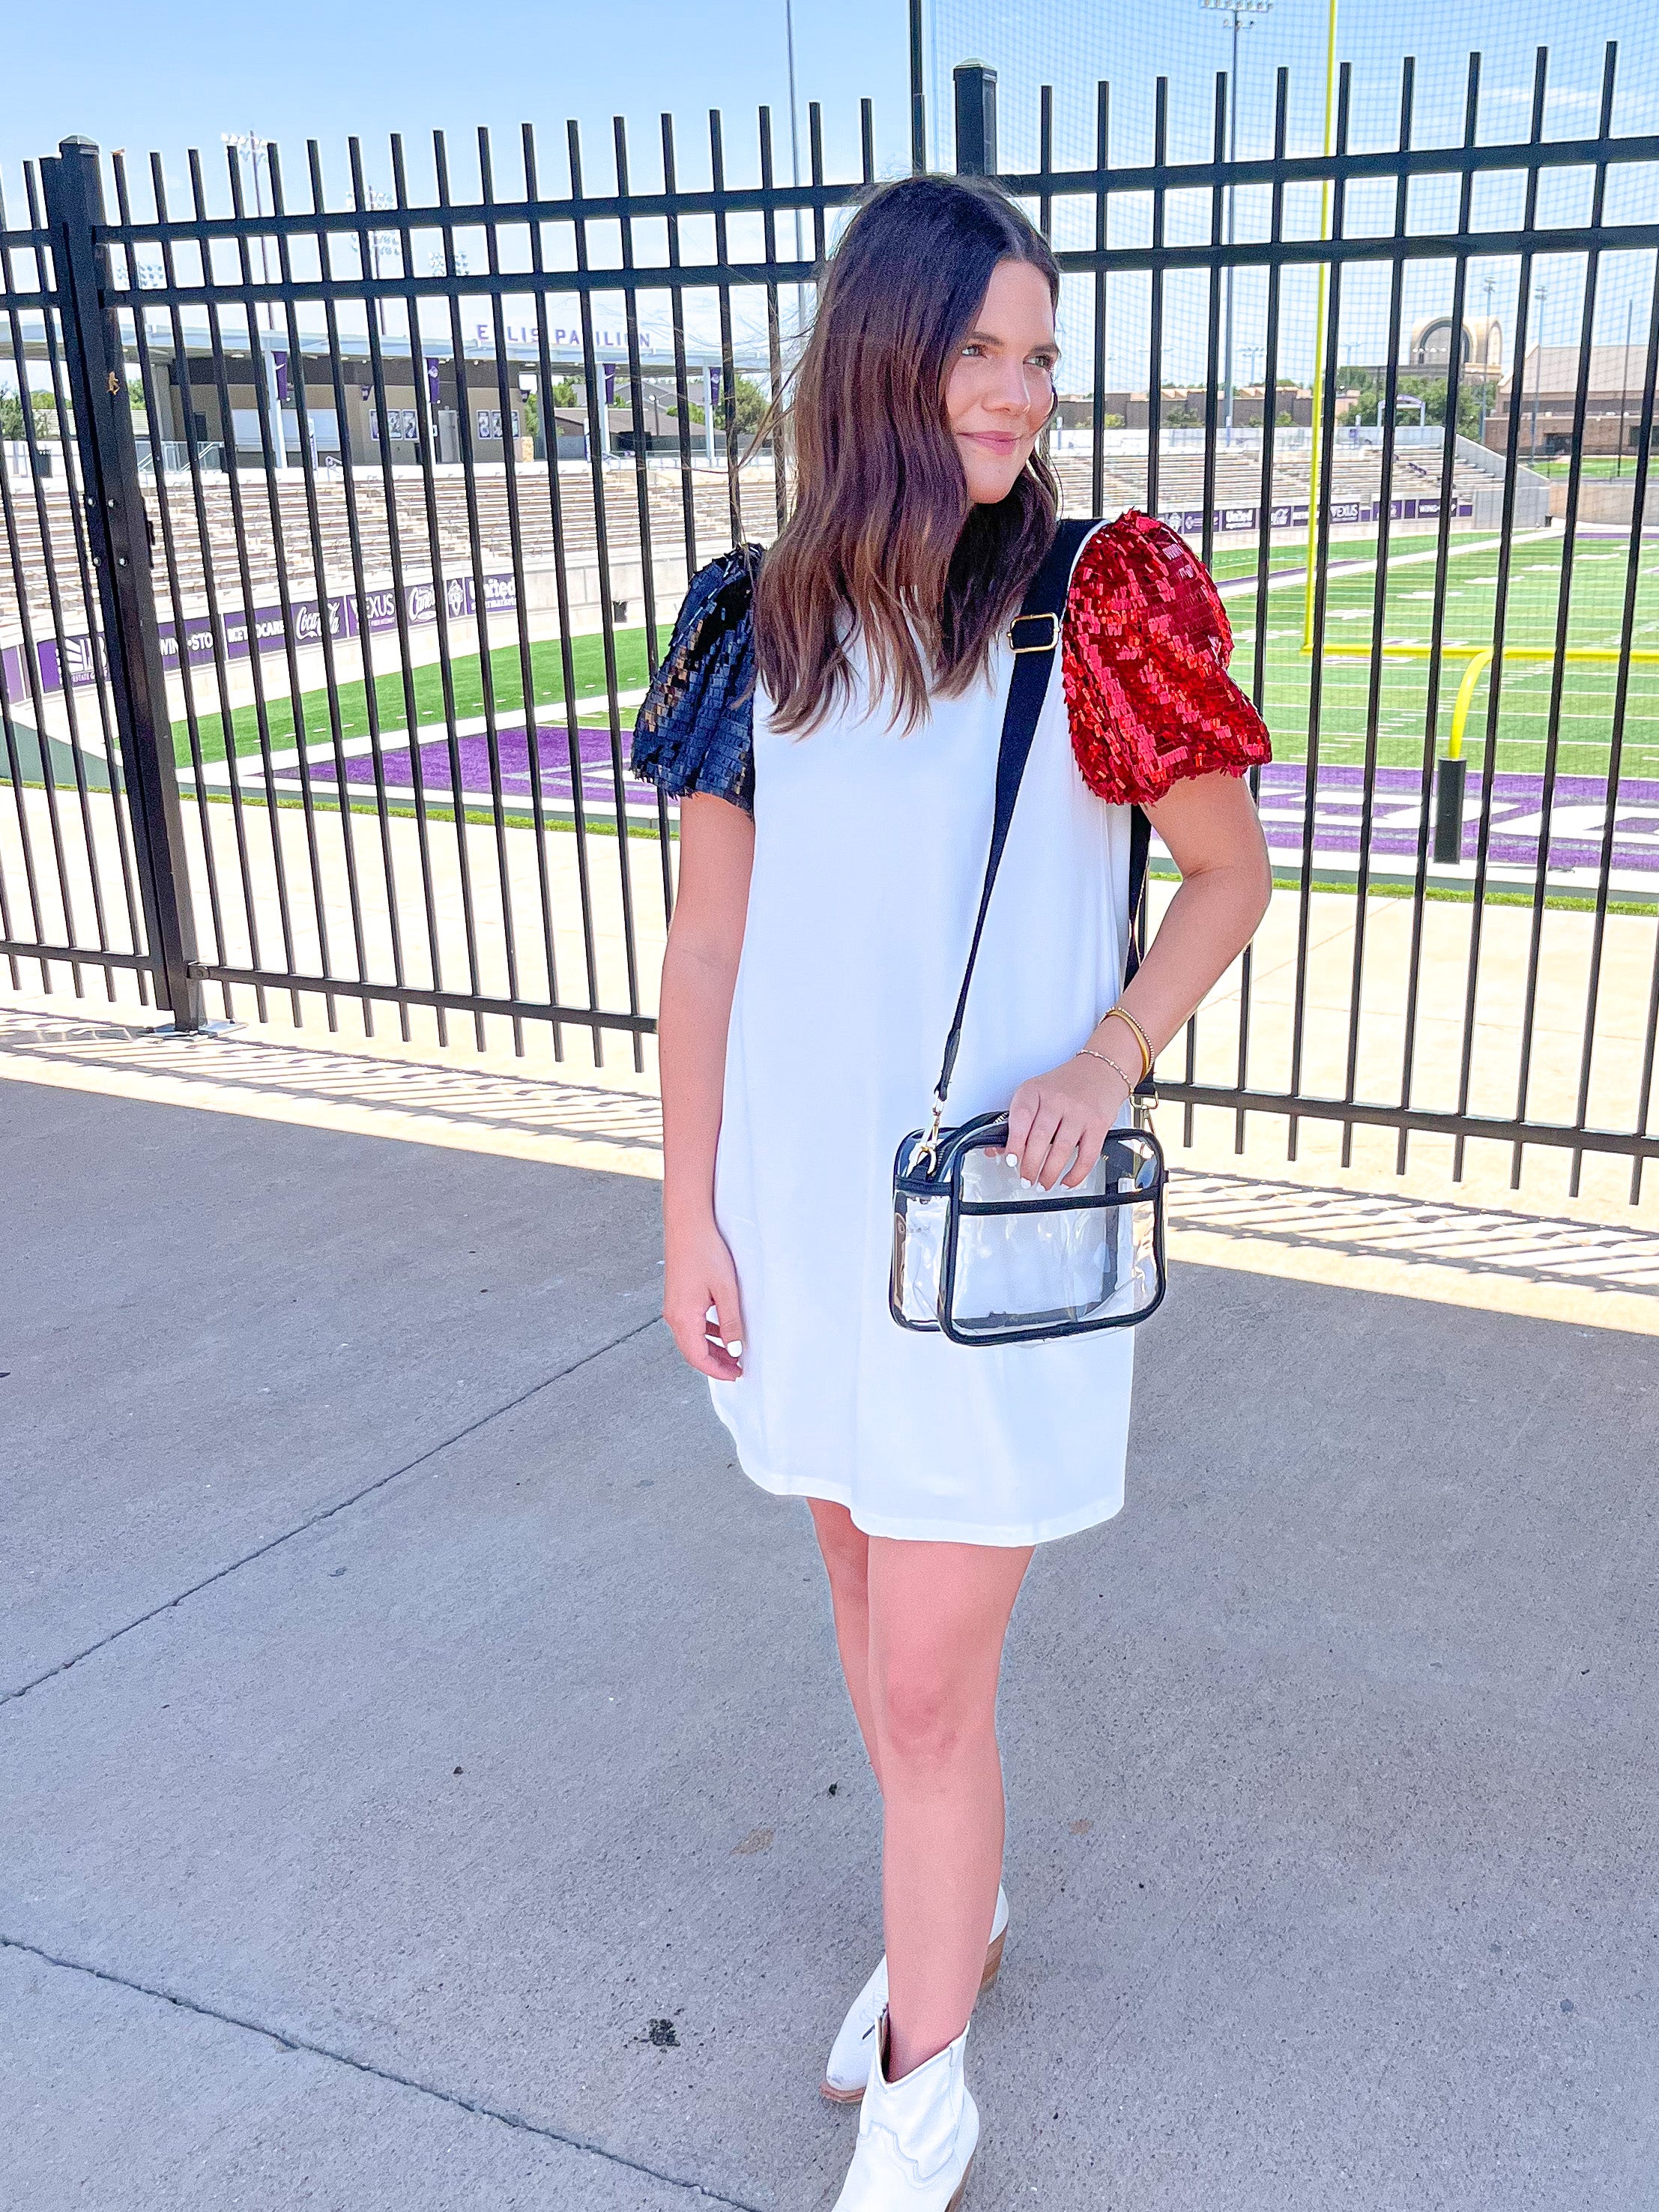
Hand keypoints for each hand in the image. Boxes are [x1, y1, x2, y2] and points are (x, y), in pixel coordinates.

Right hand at [663, 1212, 745, 1379]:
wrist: (687, 1224)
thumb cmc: (705, 1252)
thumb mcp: (726, 1290)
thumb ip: (730, 1322)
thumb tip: (734, 1349)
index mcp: (684, 1318)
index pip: (698, 1357)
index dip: (717, 1371)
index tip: (736, 1375)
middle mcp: (673, 1315)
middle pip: (692, 1352)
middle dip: (714, 1363)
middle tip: (736, 1370)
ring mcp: (673, 1306)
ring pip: (691, 1339)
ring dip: (711, 1349)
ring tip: (732, 1355)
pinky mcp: (677, 1297)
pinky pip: (691, 1324)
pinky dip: (706, 1334)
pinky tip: (721, 1331)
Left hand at [1002, 1053, 1128, 1190]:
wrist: (1100, 1070)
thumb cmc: (1065, 1085)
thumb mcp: (1035, 1093)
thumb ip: (1017, 1120)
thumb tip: (997, 1149)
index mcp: (1035, 1090)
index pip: (1020, 1119)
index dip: (1013, 1144)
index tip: (1010, 1160)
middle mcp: (1057, 1099)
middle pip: (1039, 1138)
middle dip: (1030, 1165)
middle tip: (1026, 1178)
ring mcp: (1079, 1112)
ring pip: (1061, 1149)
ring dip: (1049, 1173)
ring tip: (1043, 1183)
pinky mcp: (1098, 1124)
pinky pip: (1087, 1155)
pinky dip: (1075, 1174)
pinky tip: (1066, 1181)